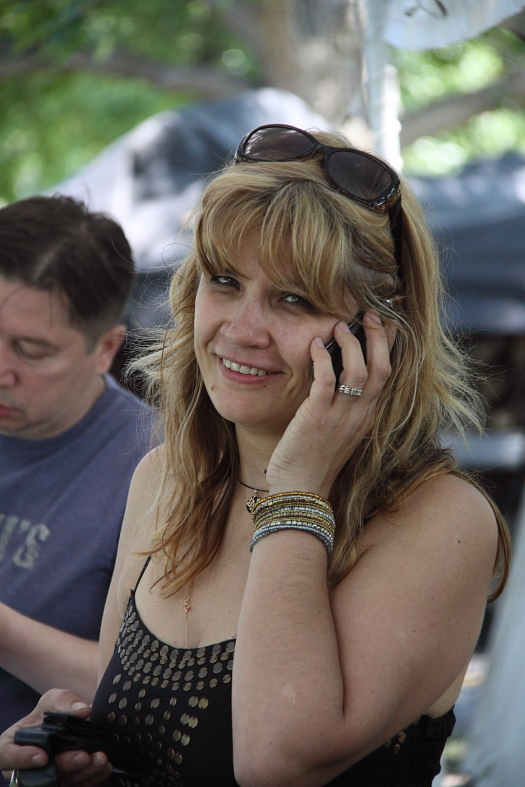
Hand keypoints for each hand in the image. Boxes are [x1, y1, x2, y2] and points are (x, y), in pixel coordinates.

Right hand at [0, 689, 112, 786]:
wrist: (63, 723)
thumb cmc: (49, 713)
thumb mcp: (53, 699)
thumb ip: (65, 701)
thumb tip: (83, 710)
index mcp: (11, 745)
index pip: (6, 756)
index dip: (21, 759)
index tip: (43, 755)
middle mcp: (23, 768)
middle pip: (39, 776)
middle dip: (64, 766)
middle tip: (83, 756)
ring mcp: (43, 780)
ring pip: (60, 784)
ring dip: (83, 774)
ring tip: (100, 759)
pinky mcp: (62, 784)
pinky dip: (92, 778)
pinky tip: (104, 767)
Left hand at [266, 312, 395, 496]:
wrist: (300, 489)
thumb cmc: (313, 460)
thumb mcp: (338, 431)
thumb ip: (343, 406)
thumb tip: (337, 375)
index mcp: (367, 417)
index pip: (387, 376)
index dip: (389, 347)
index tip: (386, 324)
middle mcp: (360, 415)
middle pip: (381, 368)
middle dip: (377, 337)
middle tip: (368, 314)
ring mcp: (340, 417)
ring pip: (358, 371)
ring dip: (351, 343)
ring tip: (339, 325)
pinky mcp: (317, 417)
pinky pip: (326, 380)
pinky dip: (322, 358)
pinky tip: (315, 345)